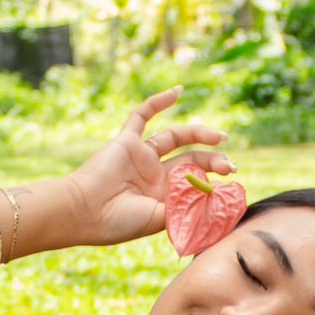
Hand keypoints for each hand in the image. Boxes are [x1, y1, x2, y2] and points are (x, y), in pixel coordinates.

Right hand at [64, 87, 234, 247]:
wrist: (83, 211)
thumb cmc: (118, 222)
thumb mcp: (160, 220)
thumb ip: (184, 206)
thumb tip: (213, 194)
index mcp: (162, 197)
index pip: (194, 183)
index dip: (213, 181)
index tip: (230, 183)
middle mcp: (154, 175)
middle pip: (190, 159)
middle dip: (213, 161)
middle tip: (229, 165)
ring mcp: (141, 157)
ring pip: (175, 137)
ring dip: (198, 133)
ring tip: (219, 137)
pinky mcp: (126, 142)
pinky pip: (142, 116)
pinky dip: (158, 102)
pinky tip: (178, 92)